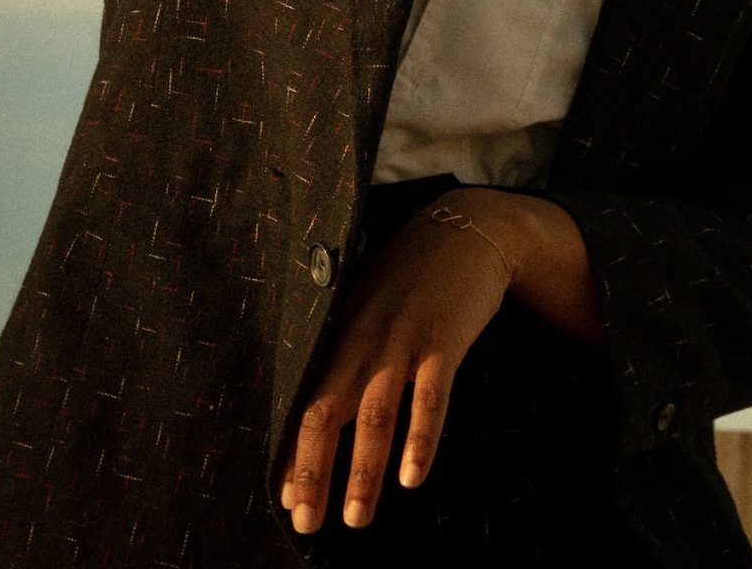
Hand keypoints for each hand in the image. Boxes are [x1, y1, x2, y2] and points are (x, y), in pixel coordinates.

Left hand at [277, 202, 514, 533]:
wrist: (466, 228)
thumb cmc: (411, 275)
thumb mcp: (367, 303)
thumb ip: (347, 352)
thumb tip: (324, 416)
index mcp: (340, 331)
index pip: (304, 400)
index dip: (293, 453)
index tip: (286, 501)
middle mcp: (363, 336)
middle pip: (327, 409)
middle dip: (314, 472)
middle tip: (306, 524)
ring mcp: (404, 337)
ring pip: (375, 412)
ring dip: (363, 469)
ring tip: (357, 518)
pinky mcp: (444, 339)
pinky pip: (431, 397)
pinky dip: (421, 438)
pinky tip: (413, 477)